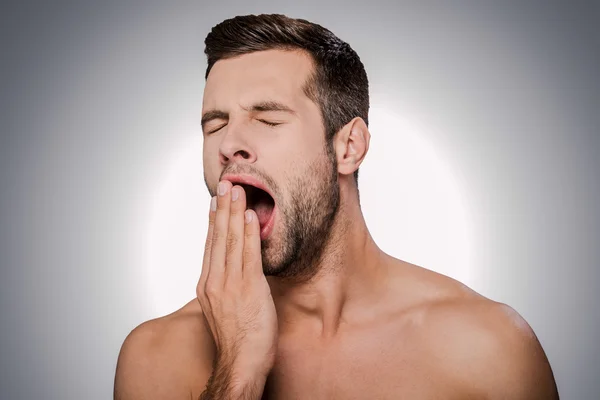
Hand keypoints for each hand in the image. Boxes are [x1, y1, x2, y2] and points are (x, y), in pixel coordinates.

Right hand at [197, 180, 277, 393]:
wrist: (241, 362)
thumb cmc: (237, 340)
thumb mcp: (222, 309)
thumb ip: (226, 287)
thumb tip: (235, 269)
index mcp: (206, 286)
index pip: (210, 246)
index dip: (213, 222)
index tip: (215, 203)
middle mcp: (214, 281)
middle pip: (218, 237)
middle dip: (223, 209)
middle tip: (226, 184)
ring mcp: (230, 284)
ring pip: (232, 241)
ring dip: (235, 213)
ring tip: (238, 191)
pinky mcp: (249, 288)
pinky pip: (249, 254)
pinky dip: (250, 233)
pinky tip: (251, 215)